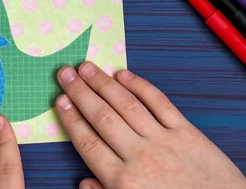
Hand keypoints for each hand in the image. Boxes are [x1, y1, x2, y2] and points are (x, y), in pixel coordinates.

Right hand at [55, 62, 245, 188]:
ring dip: (104, 84)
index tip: (60, 101)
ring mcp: (163, 140)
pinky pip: (159, 103)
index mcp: (124, 181)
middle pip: (103, 117)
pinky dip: (141, 86)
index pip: (88, 142)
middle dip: (81, 93)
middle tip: (66, 74)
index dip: (72, 119)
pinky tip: (124, 75)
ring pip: (127, 105)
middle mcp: (140, 156)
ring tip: (87, 68)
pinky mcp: (185, 131)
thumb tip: (84, 183)